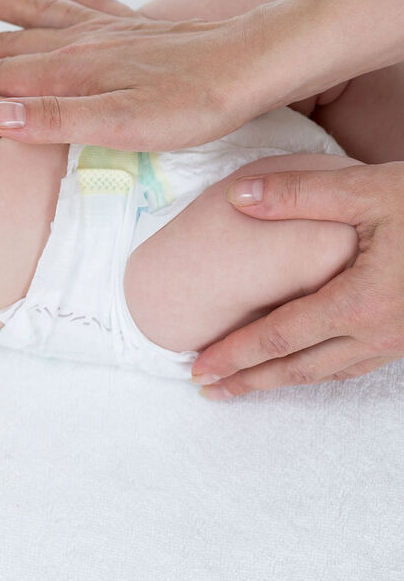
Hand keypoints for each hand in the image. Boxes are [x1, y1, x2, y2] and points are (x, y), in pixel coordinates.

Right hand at [0, 0, 258, 150]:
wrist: (254, 65)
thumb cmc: (192, 105)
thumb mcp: (120, 126)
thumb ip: (54, 122)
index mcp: (73, 73)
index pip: (3, 76)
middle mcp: (82, 45)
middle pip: (12, 43)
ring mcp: (106, 31)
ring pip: (37, 12)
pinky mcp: (132, 25)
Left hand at [192, 162, 403, 398]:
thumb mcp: (370, 190)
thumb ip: (299, 195)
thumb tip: (236, 196)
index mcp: (361, 303)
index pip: (280, 338)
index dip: (235, 356)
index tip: (197, 369)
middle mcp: (379, 333)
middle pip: (299, 369)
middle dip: (249, 382)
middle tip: (206, 391)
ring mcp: (400, 340)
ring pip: (330, 373)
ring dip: (282, 381)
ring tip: (244, 385)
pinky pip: (357, 365)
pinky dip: (320, 371)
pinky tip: (306, 365)